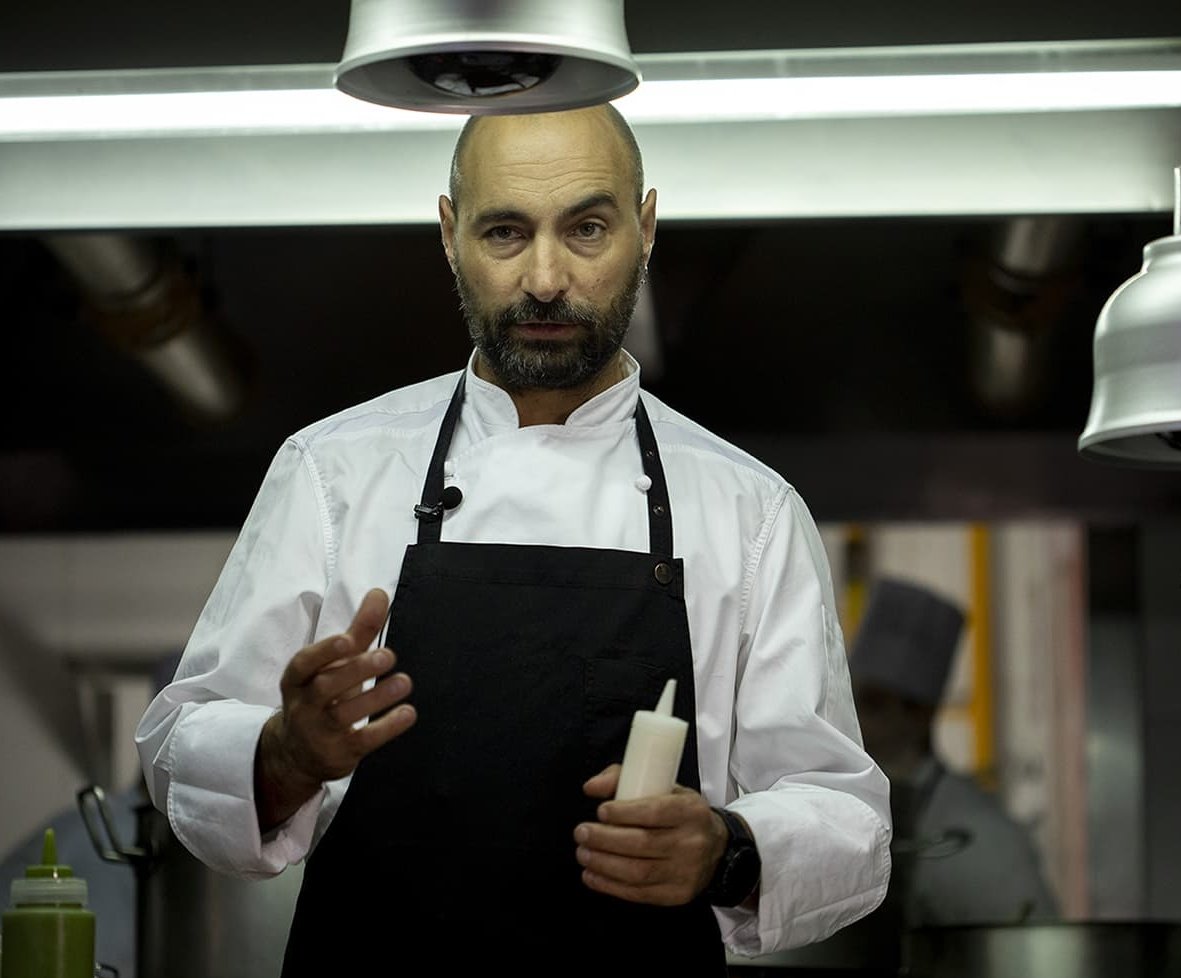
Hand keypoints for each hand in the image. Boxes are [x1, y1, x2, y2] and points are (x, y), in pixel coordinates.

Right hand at [254, 588, 416, 829]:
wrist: (296, 754)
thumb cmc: (322, 696)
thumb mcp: (335, 664)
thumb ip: (358, 630)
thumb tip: (380, 592)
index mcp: (298, 678)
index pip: (305, 663)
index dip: (325, 652)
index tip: (348, 641)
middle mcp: (303, 705)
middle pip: (325, 687)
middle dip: (356, 671)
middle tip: (388, 656)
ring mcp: (318, 732)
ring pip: (343, 715)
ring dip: (376, 698)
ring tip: (405, 682)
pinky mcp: (338, 753)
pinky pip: (362, 741)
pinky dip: (386, 728)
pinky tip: (408, 713)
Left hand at [573, 764, 726, 905]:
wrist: (717, 849)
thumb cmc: (680, 813)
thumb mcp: (664, 787)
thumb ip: (625, 778)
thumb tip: (591, 787)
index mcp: (690, 811)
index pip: (655, 813)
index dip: (625, 813)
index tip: (601, 811)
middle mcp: (691, 843)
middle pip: (642, 844)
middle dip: (605, 839)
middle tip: (581, 833)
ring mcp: (685, 873)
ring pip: (638, 872)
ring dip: (603, 864)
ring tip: (583, 853)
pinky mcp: (677, 895)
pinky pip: (639, 894)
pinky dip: (610, 886)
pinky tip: (591, 875)